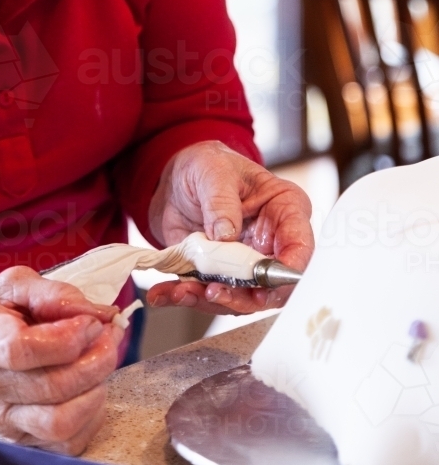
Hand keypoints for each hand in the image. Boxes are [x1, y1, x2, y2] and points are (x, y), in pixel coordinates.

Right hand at [0, 266, 122, 454]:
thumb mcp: (10, 286)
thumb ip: (54, 293)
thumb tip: (98, 312)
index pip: (18, 348)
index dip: (65, 338)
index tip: (90, 322)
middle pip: (50, 386)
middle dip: (95, 359)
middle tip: (108, 335)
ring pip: (58, 422)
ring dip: (95, 390)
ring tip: (101, 361)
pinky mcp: (16, 438)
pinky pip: (63, 443)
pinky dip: (90, 418)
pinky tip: (91, 388)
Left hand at [146, 141, 313, 315]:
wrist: (177, 179)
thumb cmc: (208, 165)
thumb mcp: (214, 171)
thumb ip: (222, 201)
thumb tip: (226, 236)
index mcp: (285, 210)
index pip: (299, 248)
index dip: (286, 274)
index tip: (262, 287)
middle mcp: (271, 243)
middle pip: (271, 284)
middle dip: (241, 296)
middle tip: (212, 291)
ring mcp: (245, 263)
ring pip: (239, 296)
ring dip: (208, 300)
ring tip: (182, 290)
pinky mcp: (219, 274)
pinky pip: (207, 294)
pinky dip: (185, 296)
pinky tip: (166, 293)